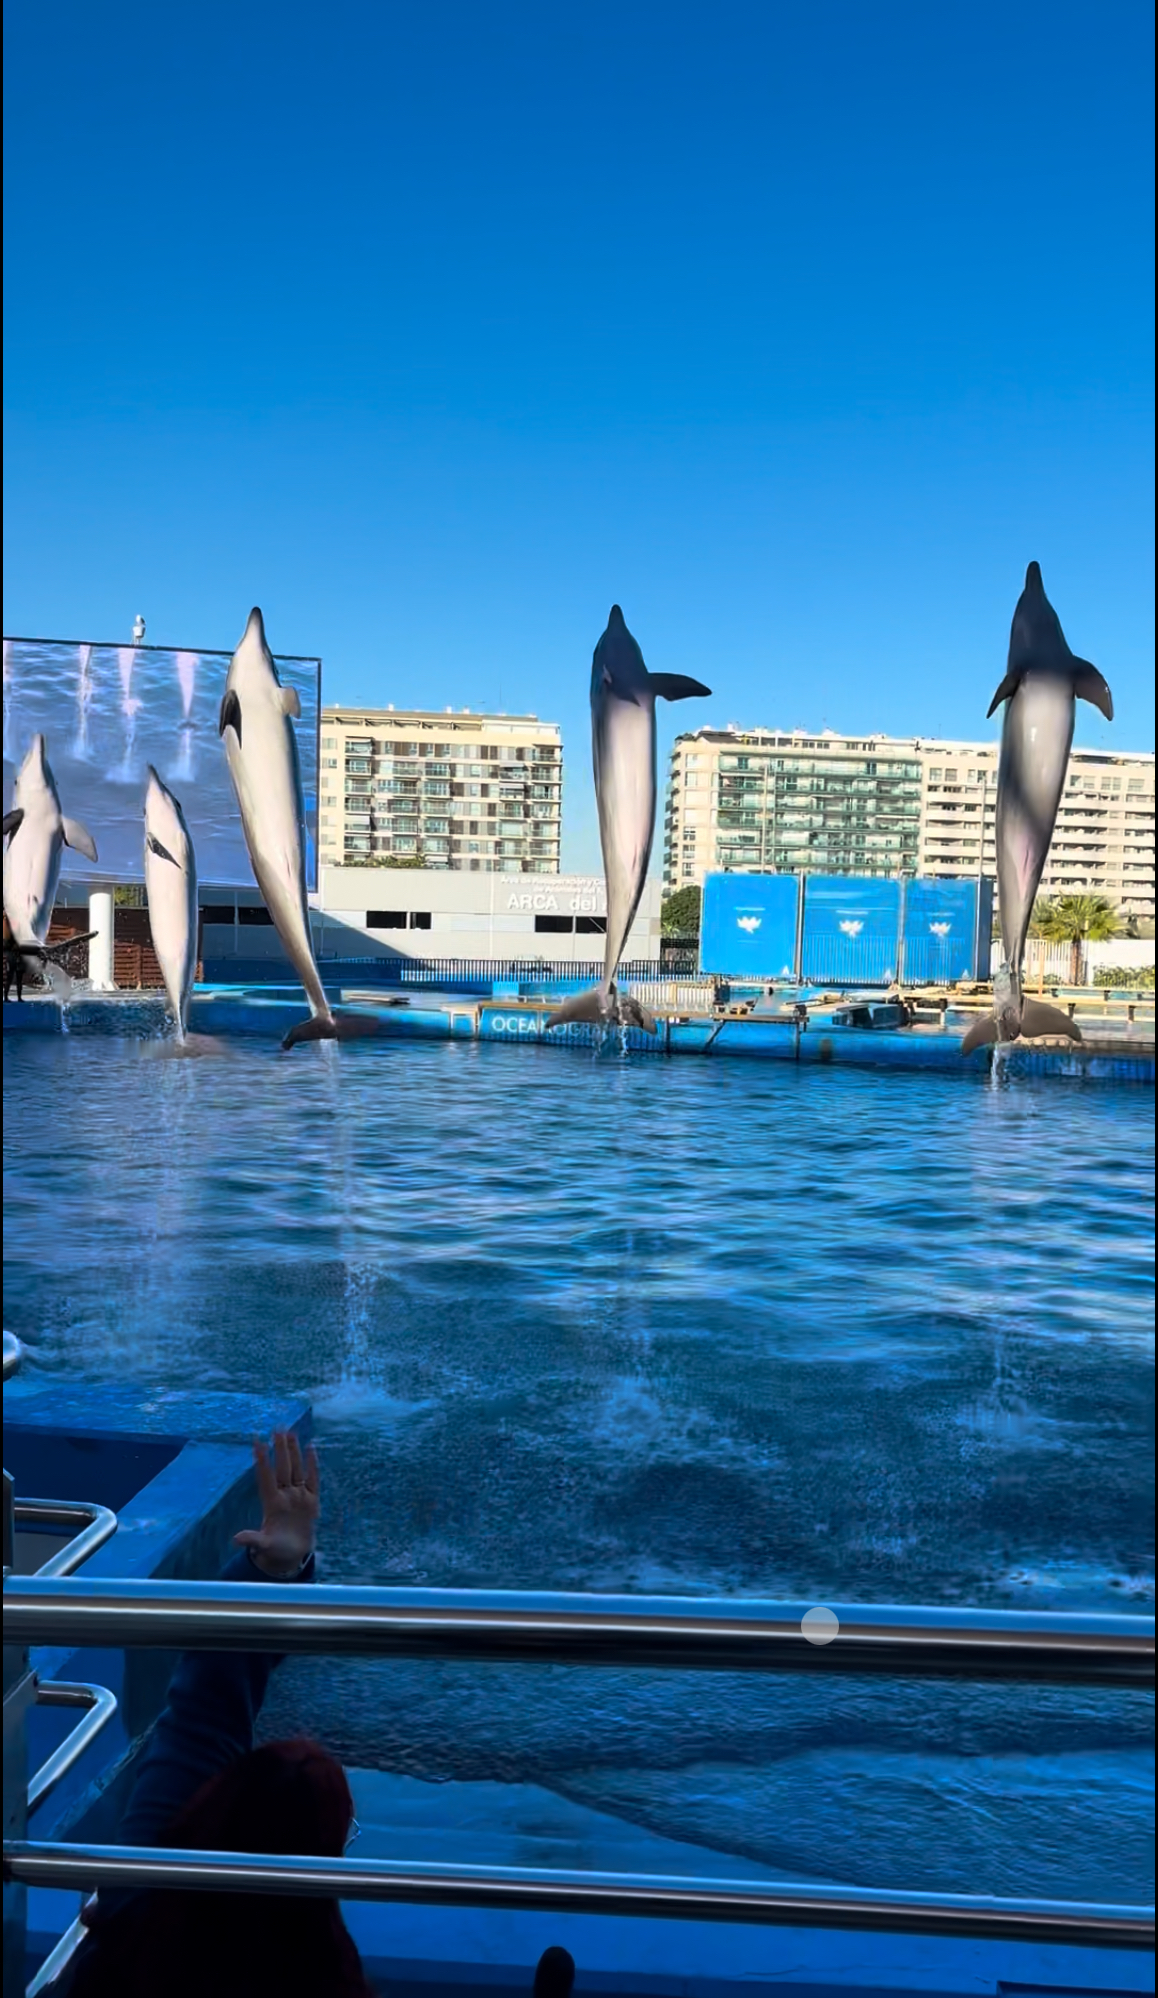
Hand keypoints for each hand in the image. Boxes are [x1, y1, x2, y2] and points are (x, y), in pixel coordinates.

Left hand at [233, 1430, 319, 1577]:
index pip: (266, 1477)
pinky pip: (313, 1479)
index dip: (262, 1460)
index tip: (256, 1442)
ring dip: (293, 1451)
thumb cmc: (274, 1549)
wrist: (291, 1555)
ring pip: (296, 1468)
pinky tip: (311, 1448)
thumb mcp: (263, 1546)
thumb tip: (236, 1539)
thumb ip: (253, 1540)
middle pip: (282, 1467)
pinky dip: (313, 1464)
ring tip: (290, 1433)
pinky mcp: (312, 1501)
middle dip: (279, 1448)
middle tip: (276, 1428)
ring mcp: (299, 1496)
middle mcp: (285, 1495)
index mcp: (272, 1504)